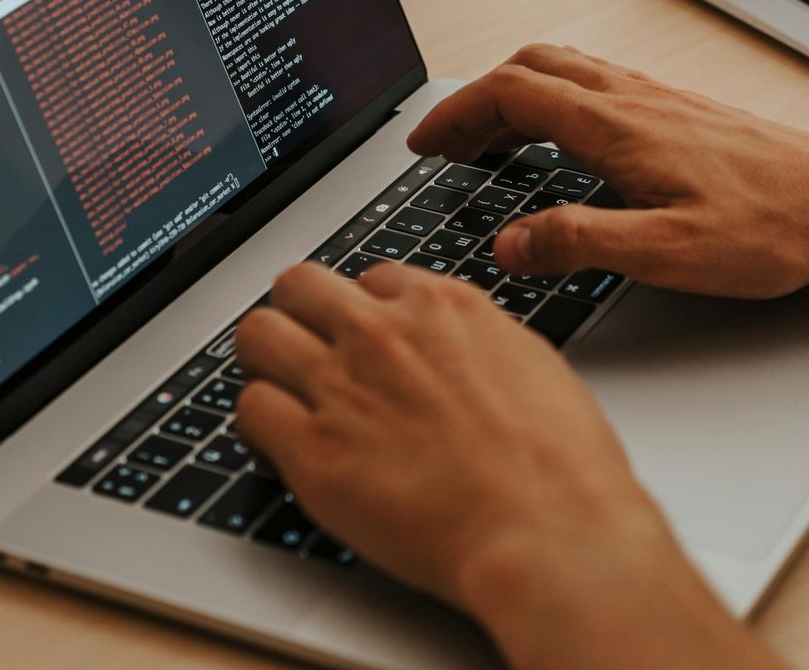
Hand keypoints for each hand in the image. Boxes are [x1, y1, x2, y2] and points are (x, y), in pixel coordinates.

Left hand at [233, 262, 782, 668]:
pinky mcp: (312, 450)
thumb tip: (455, 347)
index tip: (364, 337)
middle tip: (307, 351)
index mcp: (442, 306)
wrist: (547, 530)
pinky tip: (282, 445)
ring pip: (256, 335)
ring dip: (266, 362)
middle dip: (299, 316)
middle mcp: (383, 332)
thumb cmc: (560, 465)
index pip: (370, 277)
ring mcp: (341, 386)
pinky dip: (258, 426)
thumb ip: (477, 342)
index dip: (364, 311)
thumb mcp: (531, 364)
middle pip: (298, 286)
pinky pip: (248, 410)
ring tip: (282, 393)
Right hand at [408, 45, 808, 296]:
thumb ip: (583, 243)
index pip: (512, 92)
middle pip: (530, 67)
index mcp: (620, 127)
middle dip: (476, 100)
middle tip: (446, 145)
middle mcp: (635, 99)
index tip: (426, 145)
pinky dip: (552, 102)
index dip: (457, 114)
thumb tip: (511, 243)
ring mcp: (657, 100)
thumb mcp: (670, 254)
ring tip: (487, 144)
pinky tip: (560, 144)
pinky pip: (594, 86)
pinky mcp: (678, 112)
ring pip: (563, 70)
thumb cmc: (773, 229)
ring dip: (513, 96)